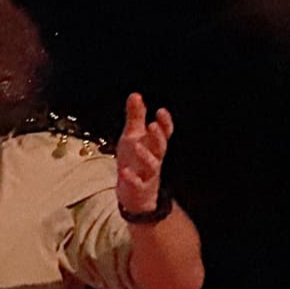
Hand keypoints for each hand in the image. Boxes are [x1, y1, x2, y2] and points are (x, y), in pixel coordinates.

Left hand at [115, 92, 174, 215]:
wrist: (134, 193)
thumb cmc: (134, 161)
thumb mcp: (133, 136)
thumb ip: (136, 117)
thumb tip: (135, 95)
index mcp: (153, 146)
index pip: (164, 133)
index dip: (165, 123)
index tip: (161, 111)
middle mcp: (154, 159)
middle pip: (160, 147)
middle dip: (158, 136)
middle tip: (152, 125)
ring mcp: (147, 175)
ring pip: (152, 165)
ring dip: (145, 155)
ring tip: (136, 145)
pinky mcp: (138, 189)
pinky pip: (137, 184)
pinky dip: (132, 179)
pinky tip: (125, 172)